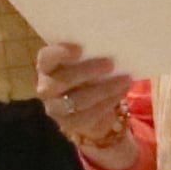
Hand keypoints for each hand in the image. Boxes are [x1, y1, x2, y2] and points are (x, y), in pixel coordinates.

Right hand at [36, 42, 134, 159]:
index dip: (59, 53)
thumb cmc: (88, 76)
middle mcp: (46, 88)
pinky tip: (120, 92)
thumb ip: (89, 54)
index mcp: (47, 67)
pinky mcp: (69, 124)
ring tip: (124, 80)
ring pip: (77, 101)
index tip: (79, 49)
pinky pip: (89, 115)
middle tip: (110, 64)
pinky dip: (108, 103)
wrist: (91, 107)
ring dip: (104, 90)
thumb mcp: (86, 63)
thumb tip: (109, 45)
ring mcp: (56, 108)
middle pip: (61, 80)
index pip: (46, 58)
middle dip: (87, 71)